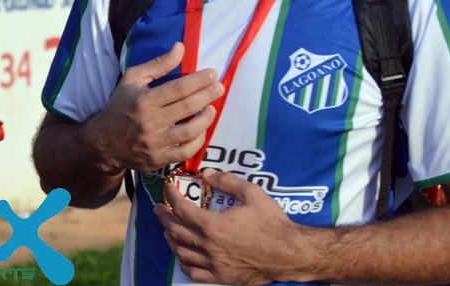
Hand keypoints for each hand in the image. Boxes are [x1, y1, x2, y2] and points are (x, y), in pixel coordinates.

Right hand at [85, 42, 222, 173]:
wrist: (104, 142)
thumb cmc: (120, 106)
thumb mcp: (132, 79)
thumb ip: (158, 64)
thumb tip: (181, 47)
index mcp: (143, 100)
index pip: (178, 88)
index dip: (199, 80)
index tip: (212, 73)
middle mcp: (150, 122)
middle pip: (187, 107)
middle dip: (208, 95)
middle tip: (219, 87)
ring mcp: (155, 143)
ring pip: (190, 131)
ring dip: (206, 118)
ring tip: (212, 108)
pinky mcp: (159, 159)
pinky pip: (185, 152)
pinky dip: (198, 141)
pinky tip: (202, 129)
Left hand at [155, 169, 308, 283]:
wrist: (290, 253)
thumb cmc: (272, 223)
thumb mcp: (252, 193)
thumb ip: (227, 181)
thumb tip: (207, 174)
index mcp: (212, 225)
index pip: (180, 209)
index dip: (170, 196)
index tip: (168, 188)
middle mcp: (208, 246)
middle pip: (175, 230)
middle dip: (164, 217)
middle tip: (159, 208)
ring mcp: (213, 263)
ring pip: (180, 252)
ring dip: (170, 238)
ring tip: (168, 228)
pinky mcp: (221, 275)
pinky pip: (193, 272)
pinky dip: (183, 262)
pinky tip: (183, 254)